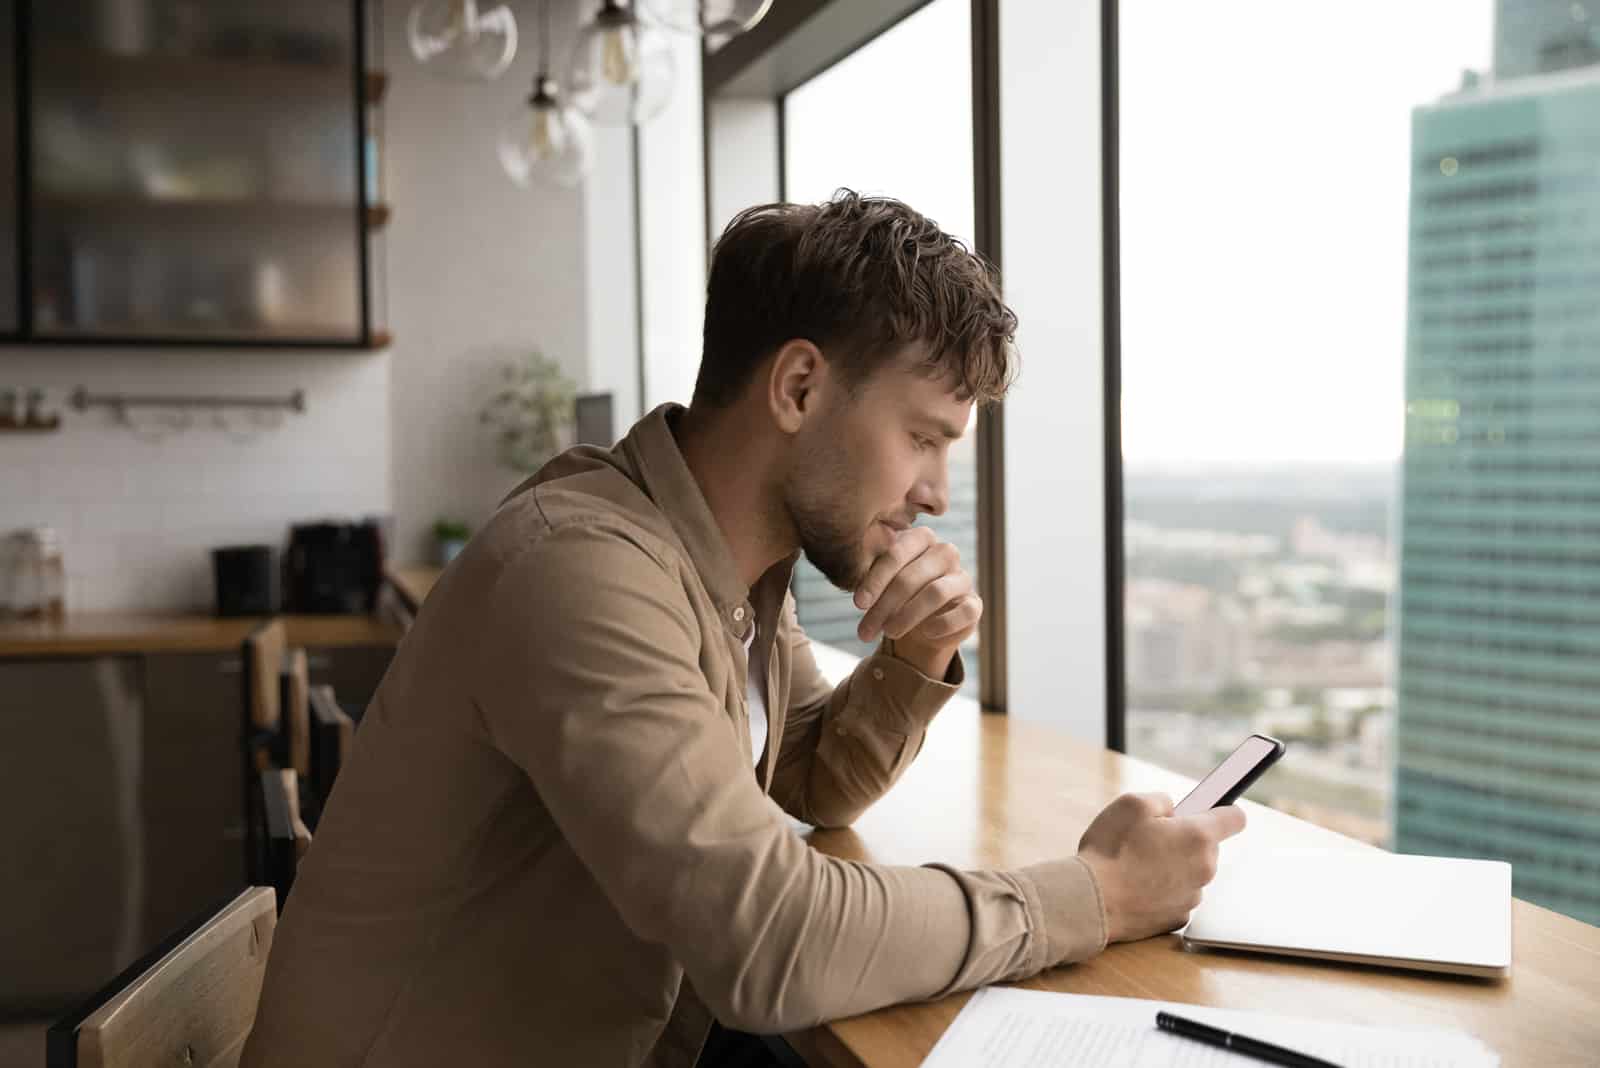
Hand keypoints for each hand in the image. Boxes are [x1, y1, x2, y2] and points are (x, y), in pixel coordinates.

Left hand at [853, 526, 981, 678]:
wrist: (923, 624)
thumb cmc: (896, 596)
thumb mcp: (879, 585)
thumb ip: (870, 581)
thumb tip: (859, 599)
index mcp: (920, 538)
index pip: (896, 554)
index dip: (875, 581)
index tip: (858, 604)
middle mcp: (944, 553)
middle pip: (912, 577)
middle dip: (885, 606)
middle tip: (866, 630)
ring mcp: (962, 577)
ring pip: (936, 593)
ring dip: (908, 616)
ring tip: (889, 632)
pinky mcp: (975, 603)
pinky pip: (963, 612)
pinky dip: (942, 624)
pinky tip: (926, 633)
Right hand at [1075, 792, 1245, 943]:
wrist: (1091, 902)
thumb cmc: (1110, 851)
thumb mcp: (1131, 804)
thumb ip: (1161, 800)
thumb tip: (1172, 809)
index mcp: (1198, 837)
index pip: (1235, 818)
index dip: (1223, 810)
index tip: (1211, 809)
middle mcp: (1204, 869)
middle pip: (1206, 847)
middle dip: (1184, 839)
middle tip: (1150, 838)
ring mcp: (1192, 897)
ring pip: (1190, 872)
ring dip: (1172, 866)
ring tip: (1136, 865)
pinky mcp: (1177, 918)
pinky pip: (1176, 895)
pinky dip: (1162, 890)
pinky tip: (1136, 886)